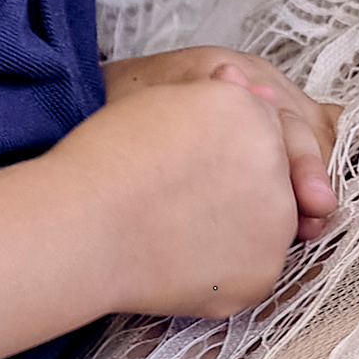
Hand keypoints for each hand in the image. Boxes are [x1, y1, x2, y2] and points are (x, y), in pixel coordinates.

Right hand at [45, 62, 320, 322]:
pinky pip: (255, 270)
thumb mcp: (161, 101)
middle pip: (273, 178)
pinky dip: (226, 271)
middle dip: (241, 189)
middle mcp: (275, 162)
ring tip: (177, 233)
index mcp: (251, 111)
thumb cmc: (106, 161)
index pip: (263, 129)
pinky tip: (182, 261)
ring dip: (238, 231)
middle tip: (180, 201)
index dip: (226, 151)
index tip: (190, 167)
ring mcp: (276, 223)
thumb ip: (217, 95)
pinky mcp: (263, 274)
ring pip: (269, 227)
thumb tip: (248, 84)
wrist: (82, 228)